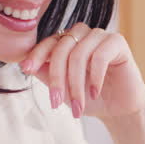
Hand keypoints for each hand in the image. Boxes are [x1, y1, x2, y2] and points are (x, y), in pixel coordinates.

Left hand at [19, 23, 144, 119]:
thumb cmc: (90, 98)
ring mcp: (100, 35)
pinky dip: (94, 77)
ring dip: (76, 83)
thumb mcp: (62, 89)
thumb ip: (46, 74)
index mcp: (68, 41)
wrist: (118, 109)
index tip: (26, 69)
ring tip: (77, 105)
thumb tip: (26, 64)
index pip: (49, 42)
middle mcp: (83, 34)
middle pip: (62, 49)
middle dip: (57, 78)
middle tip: (56, 102)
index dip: (37, 55)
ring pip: (79, 54)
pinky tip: (94, 93)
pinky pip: (100, 56)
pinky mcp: (117, 42)